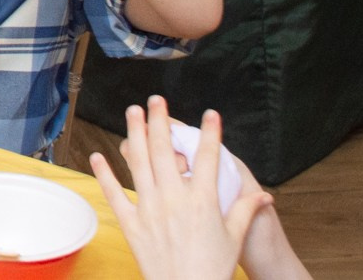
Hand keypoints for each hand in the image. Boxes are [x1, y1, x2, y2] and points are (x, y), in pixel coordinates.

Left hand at [90, 99, 272, 279]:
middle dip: (160, 121)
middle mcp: (174, 199)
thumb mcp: (234, 237)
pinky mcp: (132, 224)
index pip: (208, 158)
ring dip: (134, 134)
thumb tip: (264, 196)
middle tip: (156, 99)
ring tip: (132, 112)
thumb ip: (246, 210)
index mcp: (202, 201)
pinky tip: (98, 155)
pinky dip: (104, 174)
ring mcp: (149, 210)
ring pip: (138, 163)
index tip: (211, 114)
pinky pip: (115, 194)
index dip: (210, 133)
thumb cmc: (213, 268)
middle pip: (164, 150)